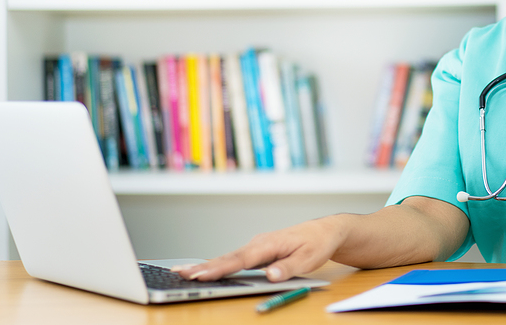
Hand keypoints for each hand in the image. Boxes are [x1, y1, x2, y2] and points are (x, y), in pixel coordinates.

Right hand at [172, 215, 346, 282]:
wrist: (325, 230)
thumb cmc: (317, 243)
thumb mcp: (309, 258)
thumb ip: (288, 268)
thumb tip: (270, 275)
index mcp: (270, 243)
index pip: (241, 259)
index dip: (220, 268)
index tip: (202, 274)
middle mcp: (259, 243)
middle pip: (228, 257)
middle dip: (203, 266)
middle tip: (180, 273)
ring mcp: (257, 246)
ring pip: (228, 258)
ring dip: (206, 266)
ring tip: (184, 272)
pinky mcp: (257, 251)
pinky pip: (235, 259)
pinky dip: (218, 265)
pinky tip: (204, 271)